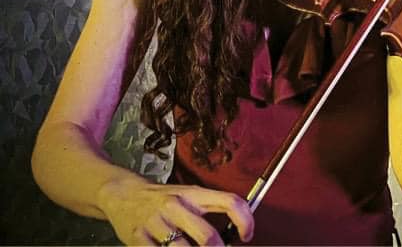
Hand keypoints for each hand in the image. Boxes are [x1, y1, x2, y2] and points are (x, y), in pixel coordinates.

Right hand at [96, 176, 253, 244]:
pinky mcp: (139, 237)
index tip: (247, 236)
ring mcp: (157, 222)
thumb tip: (234, 232)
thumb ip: (210, 209)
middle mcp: (176, 206)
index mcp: (194, 193)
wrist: (123, 193)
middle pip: (207, 237)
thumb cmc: (163, 198)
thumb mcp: (190, 195)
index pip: (230, 202)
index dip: (245, 221)